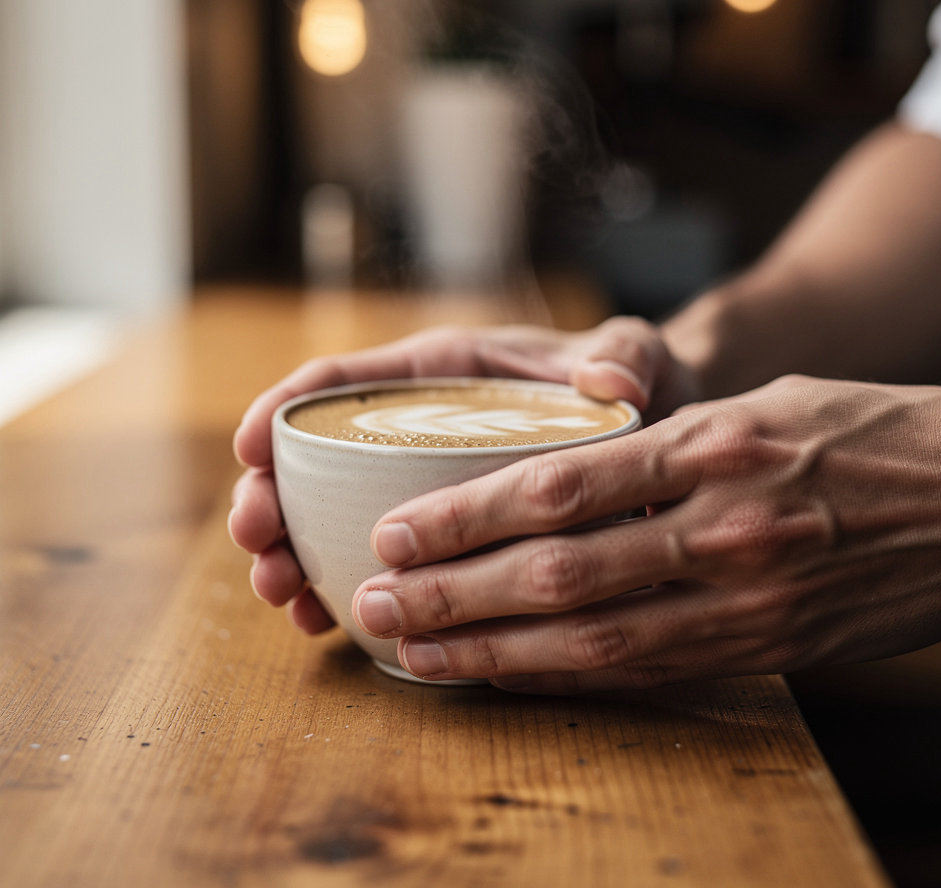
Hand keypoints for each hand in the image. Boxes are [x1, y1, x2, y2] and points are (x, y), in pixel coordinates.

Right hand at [228, 317, 695, 631]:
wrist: (651, 437)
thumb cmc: (631, 386)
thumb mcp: (632, 358)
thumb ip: (625, 355)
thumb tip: (609, 380)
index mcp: (447, 375)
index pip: (348, 380)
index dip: (285, 407)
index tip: (248, 446)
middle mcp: (420, 430)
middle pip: (317, 456)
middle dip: (271, 495)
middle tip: (255, 541)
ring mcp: (423, 487)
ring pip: (328, 516)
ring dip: (291, 554)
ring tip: (278, 596)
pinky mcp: (441, 537)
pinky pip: (372, 559)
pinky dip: (338, 589)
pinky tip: (323, 626)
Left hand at [350, 375, 940, 690]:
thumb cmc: (876, 432)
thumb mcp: (766, 405)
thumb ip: (668, 444)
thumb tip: (572, 477)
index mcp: (716, 446)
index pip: (561, 485)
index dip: (465, 516)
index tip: (397, 532)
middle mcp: (723, 528)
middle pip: (558, 573)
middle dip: (453, 595)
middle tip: (375, 606)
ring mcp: (748, 600)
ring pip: (593, 640)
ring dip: (491, 652)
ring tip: (415, 655)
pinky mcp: (770, 651)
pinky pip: (650, 672)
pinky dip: (568, 678)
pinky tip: (511, 678)